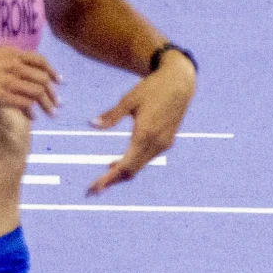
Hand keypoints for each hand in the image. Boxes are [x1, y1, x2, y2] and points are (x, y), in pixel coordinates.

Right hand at [0, 46, 61, 120]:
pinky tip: (31, 117)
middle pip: (42, 78)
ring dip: (46, 104)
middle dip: (52, 93)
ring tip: (50, 113)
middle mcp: (9, 63)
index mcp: (8, 52)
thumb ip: (4, 62)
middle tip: (57, 103)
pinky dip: (30, 111)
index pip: (39, 60)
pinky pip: (23, 103)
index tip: (58, 81)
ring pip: (36, 91)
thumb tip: (19, 74)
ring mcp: (4, 79)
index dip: (52, 72)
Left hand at [81, 52, 192, 195]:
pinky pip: (146, 158)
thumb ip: (111, 115)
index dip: (108, 179)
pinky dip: (131, 163)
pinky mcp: (166, 140)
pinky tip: (116, 162)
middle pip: (132, 171)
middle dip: (112, 181)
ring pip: (139, 166)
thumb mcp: (129, 99)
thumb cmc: (152, 87)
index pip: (125, 166)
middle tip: (92, 189)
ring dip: (121, 173)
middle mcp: (156, 143)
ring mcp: (163, 143)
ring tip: (101, 179)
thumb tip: (92, 125)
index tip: (93, 188)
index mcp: (145, 134)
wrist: (180, 82)